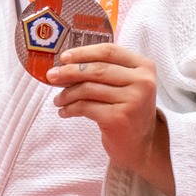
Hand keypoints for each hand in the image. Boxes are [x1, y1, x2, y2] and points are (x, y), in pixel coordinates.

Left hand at [47, 43, 173, 195]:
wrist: (140, 144)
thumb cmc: (126, 109)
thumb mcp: (123, 85)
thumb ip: (102, 70)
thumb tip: (63, 64)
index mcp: (144, 66)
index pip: (109, 51)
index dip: (83, 52)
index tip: (63, 57)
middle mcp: (142, 81)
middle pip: (96, 69)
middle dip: (68, 72)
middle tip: (51, 76)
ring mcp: (133, 100)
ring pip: (88, 89)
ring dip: (66, 94)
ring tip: (58, 100)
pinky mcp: (119, 118)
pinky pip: (85, 107)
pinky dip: (70, 109)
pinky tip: (64, 112)